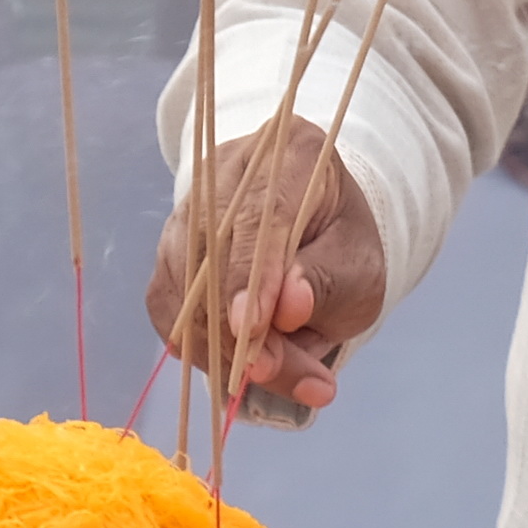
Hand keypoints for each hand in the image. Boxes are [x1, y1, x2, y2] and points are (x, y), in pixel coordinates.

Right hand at [144, 117, 385, 429]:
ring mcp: (188, 210)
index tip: (250, 330)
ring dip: (218, 343)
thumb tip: (289, 309)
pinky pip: (165, 306)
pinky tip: (234, 363)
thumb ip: (329, 286)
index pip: (258, 213)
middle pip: (211, 250)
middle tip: (266, 372)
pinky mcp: (168, 253)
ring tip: (268, 375)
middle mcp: (226, 171)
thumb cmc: (342, 249)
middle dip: (232, 323)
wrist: (317, 239)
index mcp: (288, 152)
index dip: (250, 274)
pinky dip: (197, 343)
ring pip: (181, 282)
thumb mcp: (361, 268)